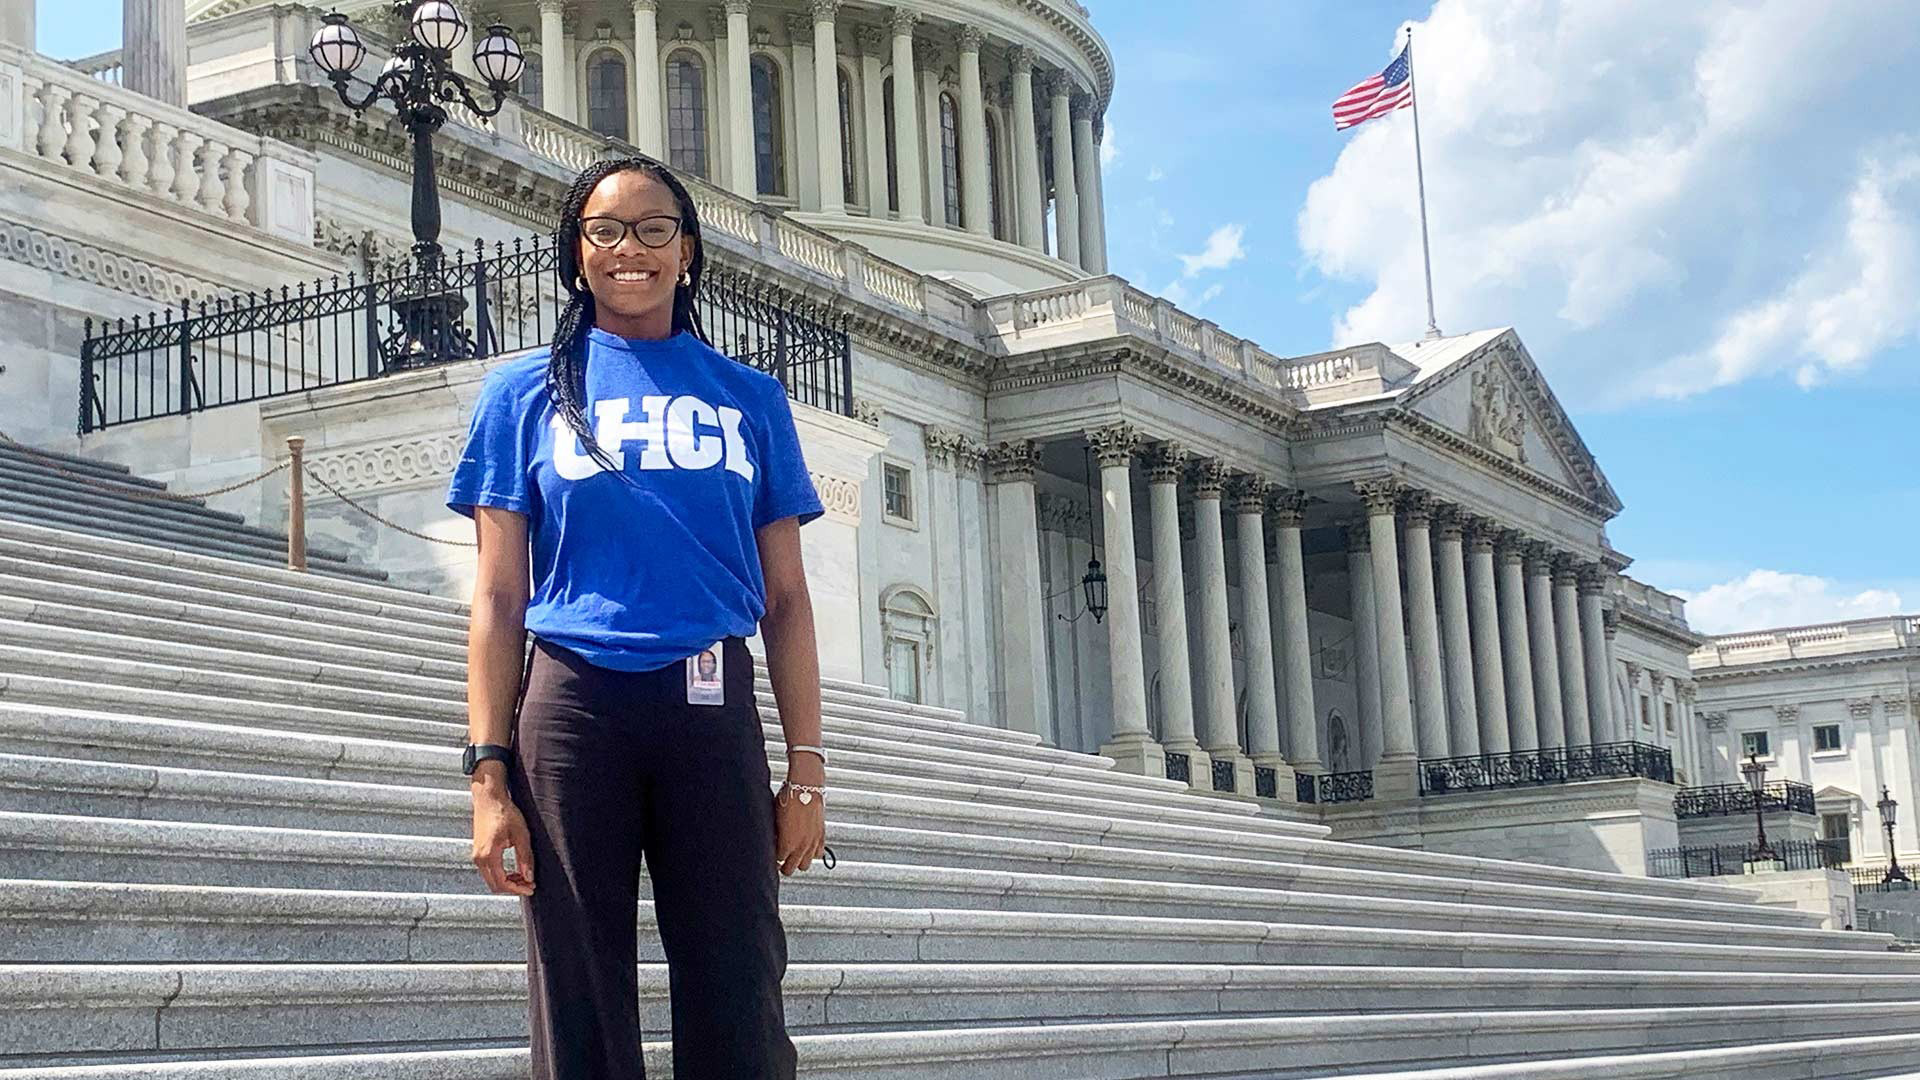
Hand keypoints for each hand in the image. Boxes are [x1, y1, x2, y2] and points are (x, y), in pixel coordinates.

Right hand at [471, 766, 534, 895]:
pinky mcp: (477, 852)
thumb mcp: (521, 835)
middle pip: (494, 885)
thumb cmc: (504, 812)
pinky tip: (514, 871)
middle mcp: (478, 858)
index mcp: (488, 855)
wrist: (489, 799)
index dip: (518, 889)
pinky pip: (488, 871)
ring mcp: (476, 855)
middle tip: (529, 885)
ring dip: (507, 882)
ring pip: (491, 879)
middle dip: (513, 888)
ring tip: (524, 878)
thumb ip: (525, 858)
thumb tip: (529, 878)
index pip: (502, 883)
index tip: (531, 889)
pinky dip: (501, 874)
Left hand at [774, 755, 826, 875]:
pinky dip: (812, 853)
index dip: (772, 860)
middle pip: (790, 869)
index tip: (770, 856)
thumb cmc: (787, 799)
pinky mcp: (821, 836)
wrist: (806, 787)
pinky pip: (818, 854)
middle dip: (783, 866)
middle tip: (779, 860)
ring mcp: (812, 842)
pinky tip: (805, 846)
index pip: (777, 862)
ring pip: (805, 866)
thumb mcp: (774, 818)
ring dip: (798, 861)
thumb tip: (772, 841)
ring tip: (793, 854)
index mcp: (787, 843)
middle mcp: (801, 846)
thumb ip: (774, 834)